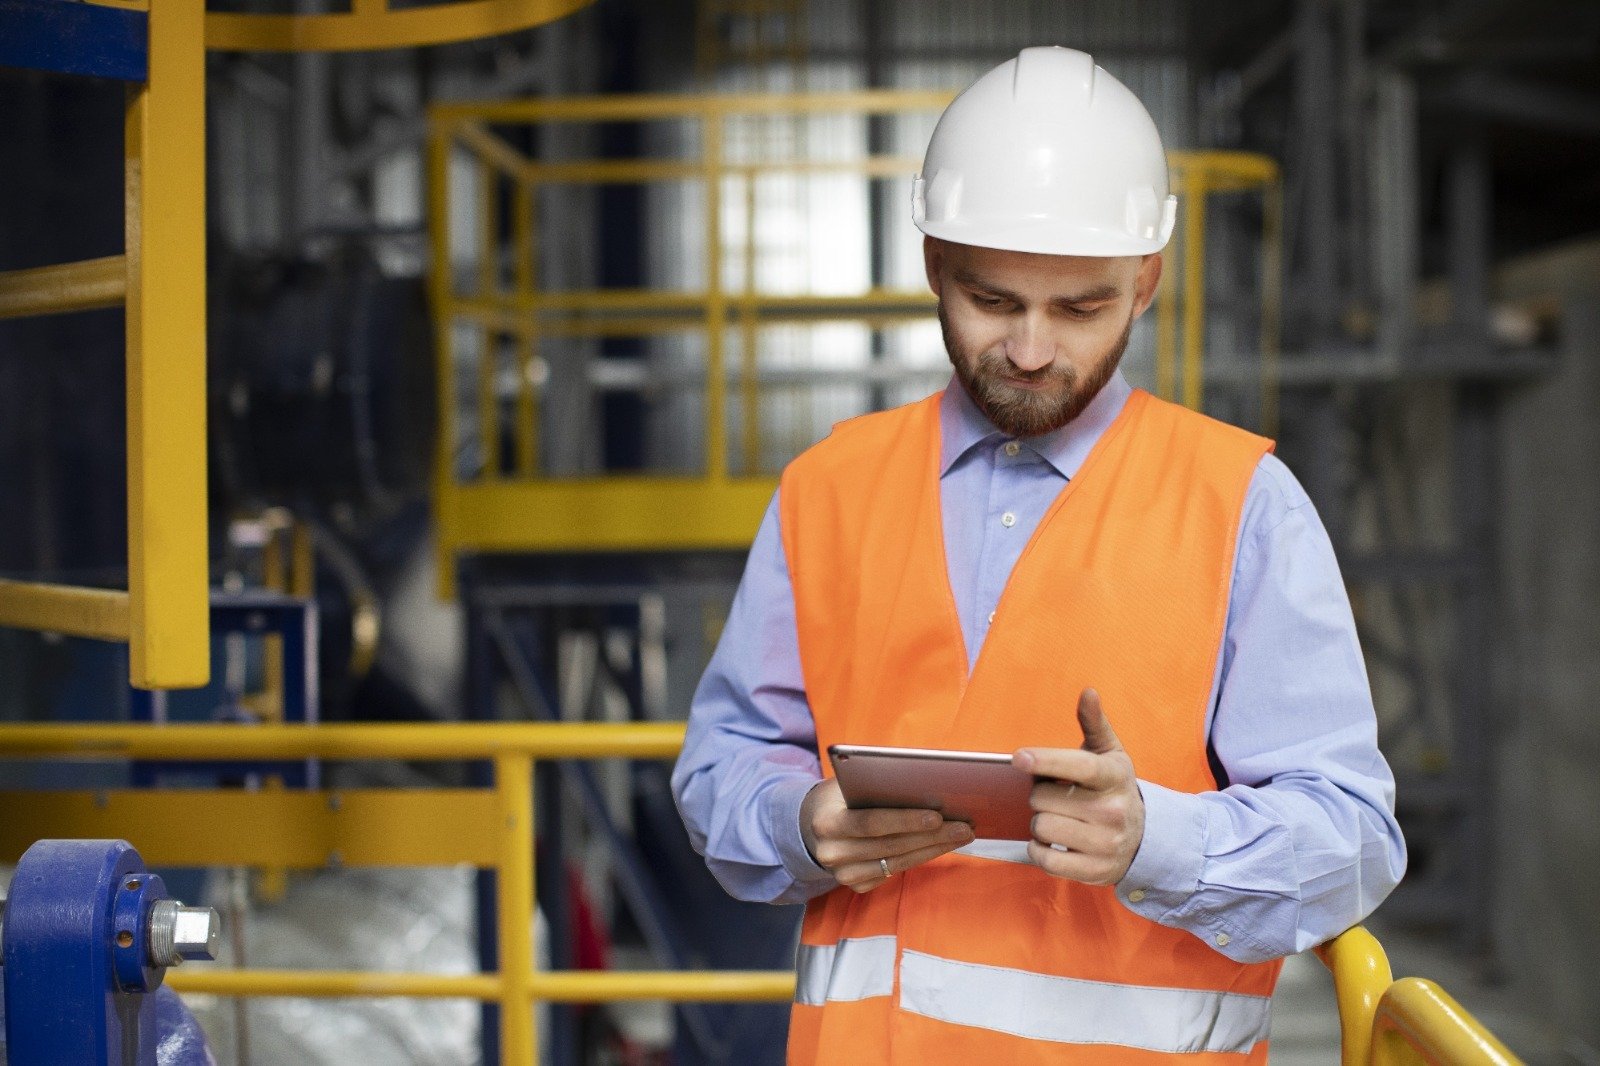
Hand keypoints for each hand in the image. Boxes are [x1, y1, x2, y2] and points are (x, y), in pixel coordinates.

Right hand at [800, 778, 974, 892]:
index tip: (937, 816)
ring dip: (933, 849)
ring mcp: (843, 874)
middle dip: (930, 836)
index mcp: (826, 823)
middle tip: (963, 826)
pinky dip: (921, 858)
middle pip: (890, 846)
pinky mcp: (856, 886)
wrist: (813, 824)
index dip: (905, 821)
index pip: (870, 824)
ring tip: (961, 834)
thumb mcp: (849, 784)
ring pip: (897, 863)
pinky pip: (894, 873)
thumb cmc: (840, 796)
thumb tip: (925, 786)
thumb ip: (876, 786)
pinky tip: (941, 846)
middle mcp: (831, 853)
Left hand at [1015, 688, 1145, 885]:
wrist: (1144, 838)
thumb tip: (1088, 692)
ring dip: (1039, 823)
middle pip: (1044, 800)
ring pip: (1042, 828)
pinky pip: (1046, 860)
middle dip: (1039, 796)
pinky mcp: (1094, 871)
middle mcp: (1113, 811)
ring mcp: (1105, 843)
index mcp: (1114, 776)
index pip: (1079, 766)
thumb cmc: (1113, 788)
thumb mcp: (1110, 755)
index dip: (1046, 761)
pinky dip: (1038, 850)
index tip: (1018, 758)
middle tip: (1055, 796)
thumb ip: (1094, 724)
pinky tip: (1050, 842)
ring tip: (1056, 818)